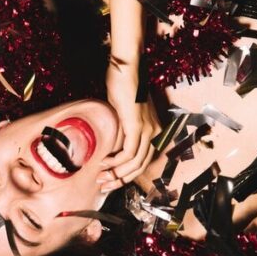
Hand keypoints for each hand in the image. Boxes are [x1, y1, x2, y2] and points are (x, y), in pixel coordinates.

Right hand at [99, 59, 160, 189]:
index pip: (142, 161)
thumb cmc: (122, 86)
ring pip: (135, 163)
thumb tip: (112, 148)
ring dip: (117, 174)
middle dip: (120, 180)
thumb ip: (122, 130)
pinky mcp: (137, 126)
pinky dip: (116, 161)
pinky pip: (128, 152)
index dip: (126, 175)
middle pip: (140, 167)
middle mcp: (155, 133)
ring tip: (101, 178)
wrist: (126, 69)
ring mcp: (148, 130)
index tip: (109, 180)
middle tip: (103, 185)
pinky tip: (104, 162)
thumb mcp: (123, 114)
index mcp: (153, 131)